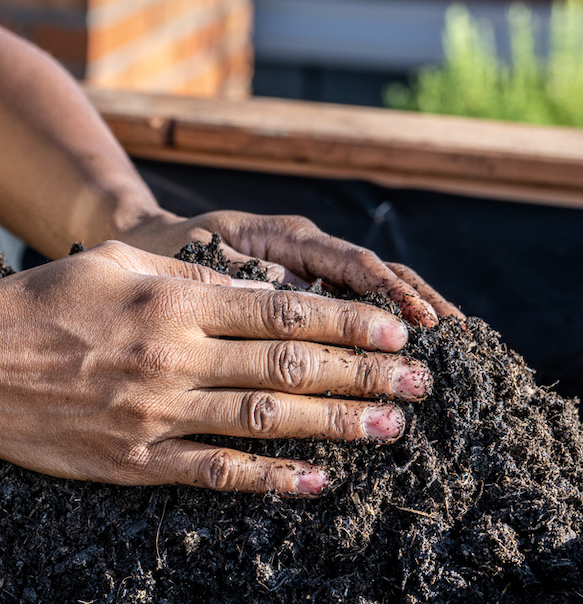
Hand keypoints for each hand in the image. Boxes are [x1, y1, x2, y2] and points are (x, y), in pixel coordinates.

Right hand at [0, 242, 429, 494]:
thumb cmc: (37, 304)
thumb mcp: (112, 265)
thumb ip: (186, 275)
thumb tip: (255, 288)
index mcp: (170, 303)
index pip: (282, 311)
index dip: (348, 322)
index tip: (397, 330)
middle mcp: (172, 357)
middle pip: (290, 364)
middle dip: (365, 372)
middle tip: (420, 382)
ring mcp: (154, 414)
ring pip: (266, 418)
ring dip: (337, 423)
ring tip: (391, 426)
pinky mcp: (133, 460)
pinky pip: (215, 472)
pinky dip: (271, 479)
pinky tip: (316, 479)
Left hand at [118, 209, 462, 325]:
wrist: (149, 239)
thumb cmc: (166, 247)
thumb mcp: (193, 255)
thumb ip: (238, 272)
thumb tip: (287, 298)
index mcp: (283, 237)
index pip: (349, 262)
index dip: (386, 293)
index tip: (418, 323)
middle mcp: (306, 253)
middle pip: (376, 276)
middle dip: (416, 309)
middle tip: (454, 346)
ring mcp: (309, 273)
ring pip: (369, 295)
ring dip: (408, 322)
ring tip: (447, 357)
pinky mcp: (302, 299)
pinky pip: (345, 316)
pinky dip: (375, 337)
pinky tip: (401, 366)